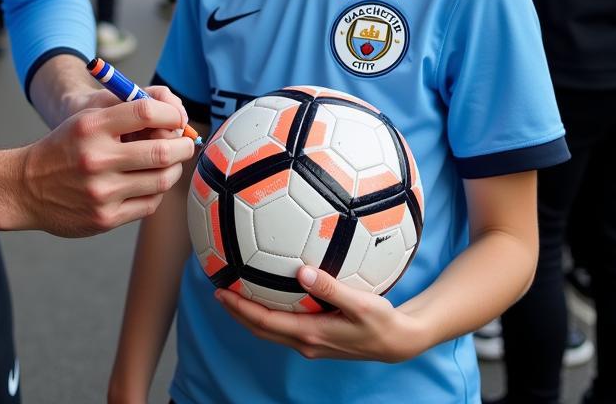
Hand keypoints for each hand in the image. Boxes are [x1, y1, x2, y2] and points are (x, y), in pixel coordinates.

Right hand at [17, 96, 194, 236]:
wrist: (26, 187)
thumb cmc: (65, 147)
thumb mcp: (87, 119)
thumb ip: (126, 114)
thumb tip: (175, 117)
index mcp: (92, 126)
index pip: (146, 112)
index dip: (171, 114)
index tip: (177, 118)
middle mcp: (97, 158)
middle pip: (161, 151)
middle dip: (183, 146)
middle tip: (186, 143)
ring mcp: (101, 191)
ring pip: (161, 180)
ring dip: (174, 169)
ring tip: (172, 163)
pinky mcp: (105, 218)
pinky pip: (149, 204)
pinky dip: (157, 191)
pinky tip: (151, 182)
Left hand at [215, 266, 426, 362]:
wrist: (398, 342)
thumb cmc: (382, 322)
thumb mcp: (361, 304)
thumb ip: (332, 289)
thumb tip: (304, 272)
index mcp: (311, 334)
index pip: (265, 322)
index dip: (240, 309)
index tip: (220, 292)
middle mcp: (306, 342)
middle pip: (261, 329)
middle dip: (237, 312)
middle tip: (217, 290)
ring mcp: (311, 342)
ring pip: (270, 330)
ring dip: (249, 314)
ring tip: (233, 293)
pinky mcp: (317, 337)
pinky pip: (284, 326)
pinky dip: (268, 313)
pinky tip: (267, 294)